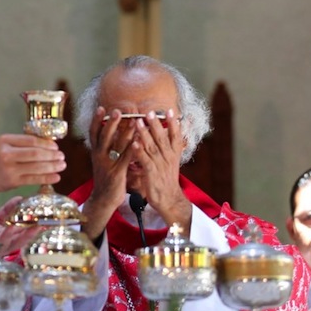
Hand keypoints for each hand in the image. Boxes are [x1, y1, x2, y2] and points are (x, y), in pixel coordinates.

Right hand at [0, 133, 65, 203]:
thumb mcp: (1, 144)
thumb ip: (19, 144)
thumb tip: (44, 144)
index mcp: (5, 141)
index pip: (30, 140)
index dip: (45, 143)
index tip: (55, 146)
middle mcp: (7, 154)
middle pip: (35, 154)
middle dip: (51, 155)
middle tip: (62, 156)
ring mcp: (9, 169)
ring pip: (36, 167)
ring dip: (52, 167)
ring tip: (62, 165)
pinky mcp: (12, 182)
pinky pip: (33, 179)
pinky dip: (46, 178)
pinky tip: (56, 177)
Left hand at [0, 196, 40, 262]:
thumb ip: (7, 211)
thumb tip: (20, 198)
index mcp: (8, 238)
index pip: (24, 233)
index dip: (35, 229)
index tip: (46, 222)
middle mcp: (3, 246)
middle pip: (18, 242)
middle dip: (28, 236)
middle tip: (37, 227)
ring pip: (3, 245)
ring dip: (8, 237)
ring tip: (12, 227)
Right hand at [80, 108, 138, 240]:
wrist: (103, 199)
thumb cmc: (105, 177)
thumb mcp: (101, 160)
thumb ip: (105, 146)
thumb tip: (110, 130)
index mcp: (95, 151)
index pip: (93, 132)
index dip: (96, 120)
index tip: (101, 108)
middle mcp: (99, 155)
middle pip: (104, 136)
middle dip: (111, 123)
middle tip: (117, 110)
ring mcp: (108, 164)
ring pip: (117, 145)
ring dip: (125, 132)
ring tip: (133, 122)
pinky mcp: (117, 172)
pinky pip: (126, 158)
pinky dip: (132, 149)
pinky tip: (139, 141)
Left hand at [131, 109, 191, 231]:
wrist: (169, 199)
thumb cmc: (167, 177)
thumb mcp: (173, 160)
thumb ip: (172, 144)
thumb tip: (177, 129)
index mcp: (174, 153)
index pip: (175, 136)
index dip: (173, 123)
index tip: (169, 110)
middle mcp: (168, 157)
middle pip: (162, 138)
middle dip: (155, 124)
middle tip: (149, 112)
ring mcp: (160, 165)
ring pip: (152, 147)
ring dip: (145, 134)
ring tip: (138, 122)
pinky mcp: (151, 173)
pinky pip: (145, 160)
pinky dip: (139, 151)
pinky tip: (134, 143)